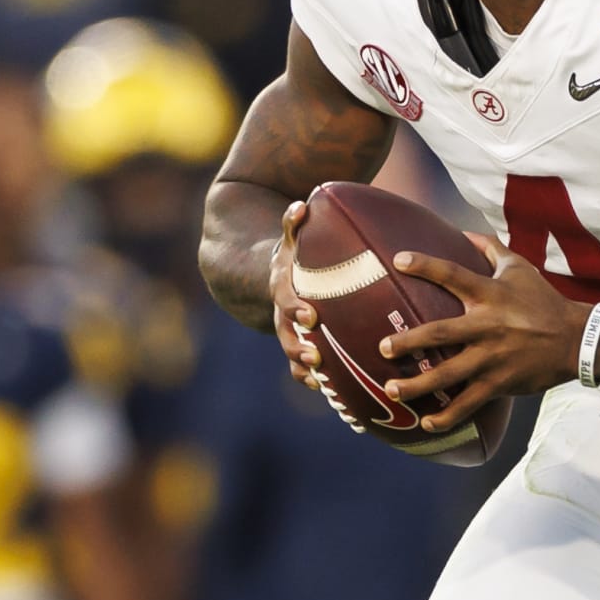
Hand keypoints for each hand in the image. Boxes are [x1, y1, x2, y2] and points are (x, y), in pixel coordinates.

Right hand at [268, 200, 321, 385]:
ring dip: (304, 369)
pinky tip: (331, 394)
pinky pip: (302, 369)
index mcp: (282, 288)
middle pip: (286, 335)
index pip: (286, 299)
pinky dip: (311, 380)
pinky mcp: (298, 345)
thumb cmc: (291, 256)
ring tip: (321, 381)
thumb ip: (292, 225)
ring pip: (292, 355)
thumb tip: (301, 206)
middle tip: (315, 357)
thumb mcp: (289, 239)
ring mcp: (288, 332)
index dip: (296, 308)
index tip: (310, 316)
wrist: (267, 278)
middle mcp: (282, 314)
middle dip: (298, 348)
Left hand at [381, 235, 587, 433]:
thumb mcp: (520, 269)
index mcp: (491, 295)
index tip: (398, 260)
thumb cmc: (544, 301)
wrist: (576, 340)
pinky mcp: (500, 383)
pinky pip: (469, 403)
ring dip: (418, 385)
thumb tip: (465, 232)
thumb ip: (491, 249)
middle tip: (383, 348)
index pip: (453, 275)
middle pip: (440, 333)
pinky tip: (427, 423)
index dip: (426, 265)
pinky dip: (448, 416)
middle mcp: (488, 326)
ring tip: (392, 390)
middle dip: (408, 342)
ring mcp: (493, 358)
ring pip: (449, 374)